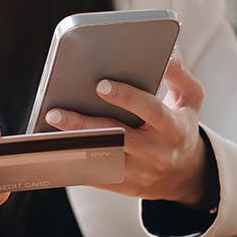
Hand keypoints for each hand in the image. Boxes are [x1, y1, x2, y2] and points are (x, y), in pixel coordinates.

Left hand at [45, 59, 212, 207]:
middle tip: (54, 113)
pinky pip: (93, 177)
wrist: (185, 175)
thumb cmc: (179, 127)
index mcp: (173, 127)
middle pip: (116, 138)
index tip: (100, 85)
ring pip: (100, 160)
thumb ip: (178, 75)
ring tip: (46, 133)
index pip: (150, 110)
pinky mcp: (122, 185)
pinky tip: (51, 152)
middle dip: (84, 125)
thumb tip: (167, 51)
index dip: (126, 97)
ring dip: (72, 147)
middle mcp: (156, 151)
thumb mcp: (190, 101)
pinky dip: (72, 165)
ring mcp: (138, 172)